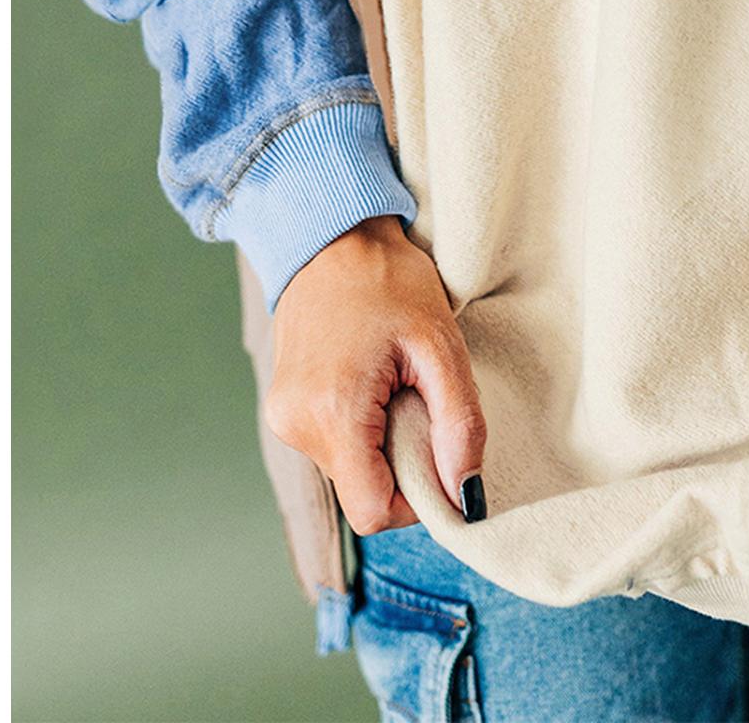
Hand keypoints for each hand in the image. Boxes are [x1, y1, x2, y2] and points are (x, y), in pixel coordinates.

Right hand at [264, 216, 488, 535]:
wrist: (333, 235)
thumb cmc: (389, 280)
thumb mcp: (440, 346)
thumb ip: (459, 425)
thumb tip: (466, 495)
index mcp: (332, 414)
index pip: (373, 513)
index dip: (417, 498)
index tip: (440, 453)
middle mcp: (295, 426)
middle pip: (362, 491)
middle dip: (401, 460)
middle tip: (418, 397)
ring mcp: (282, 417)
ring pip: (349, 469)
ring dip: (381, 441)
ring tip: (392, 379)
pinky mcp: (283, 408)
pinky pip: (333, 444)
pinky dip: (361, 427)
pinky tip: (371, 379)